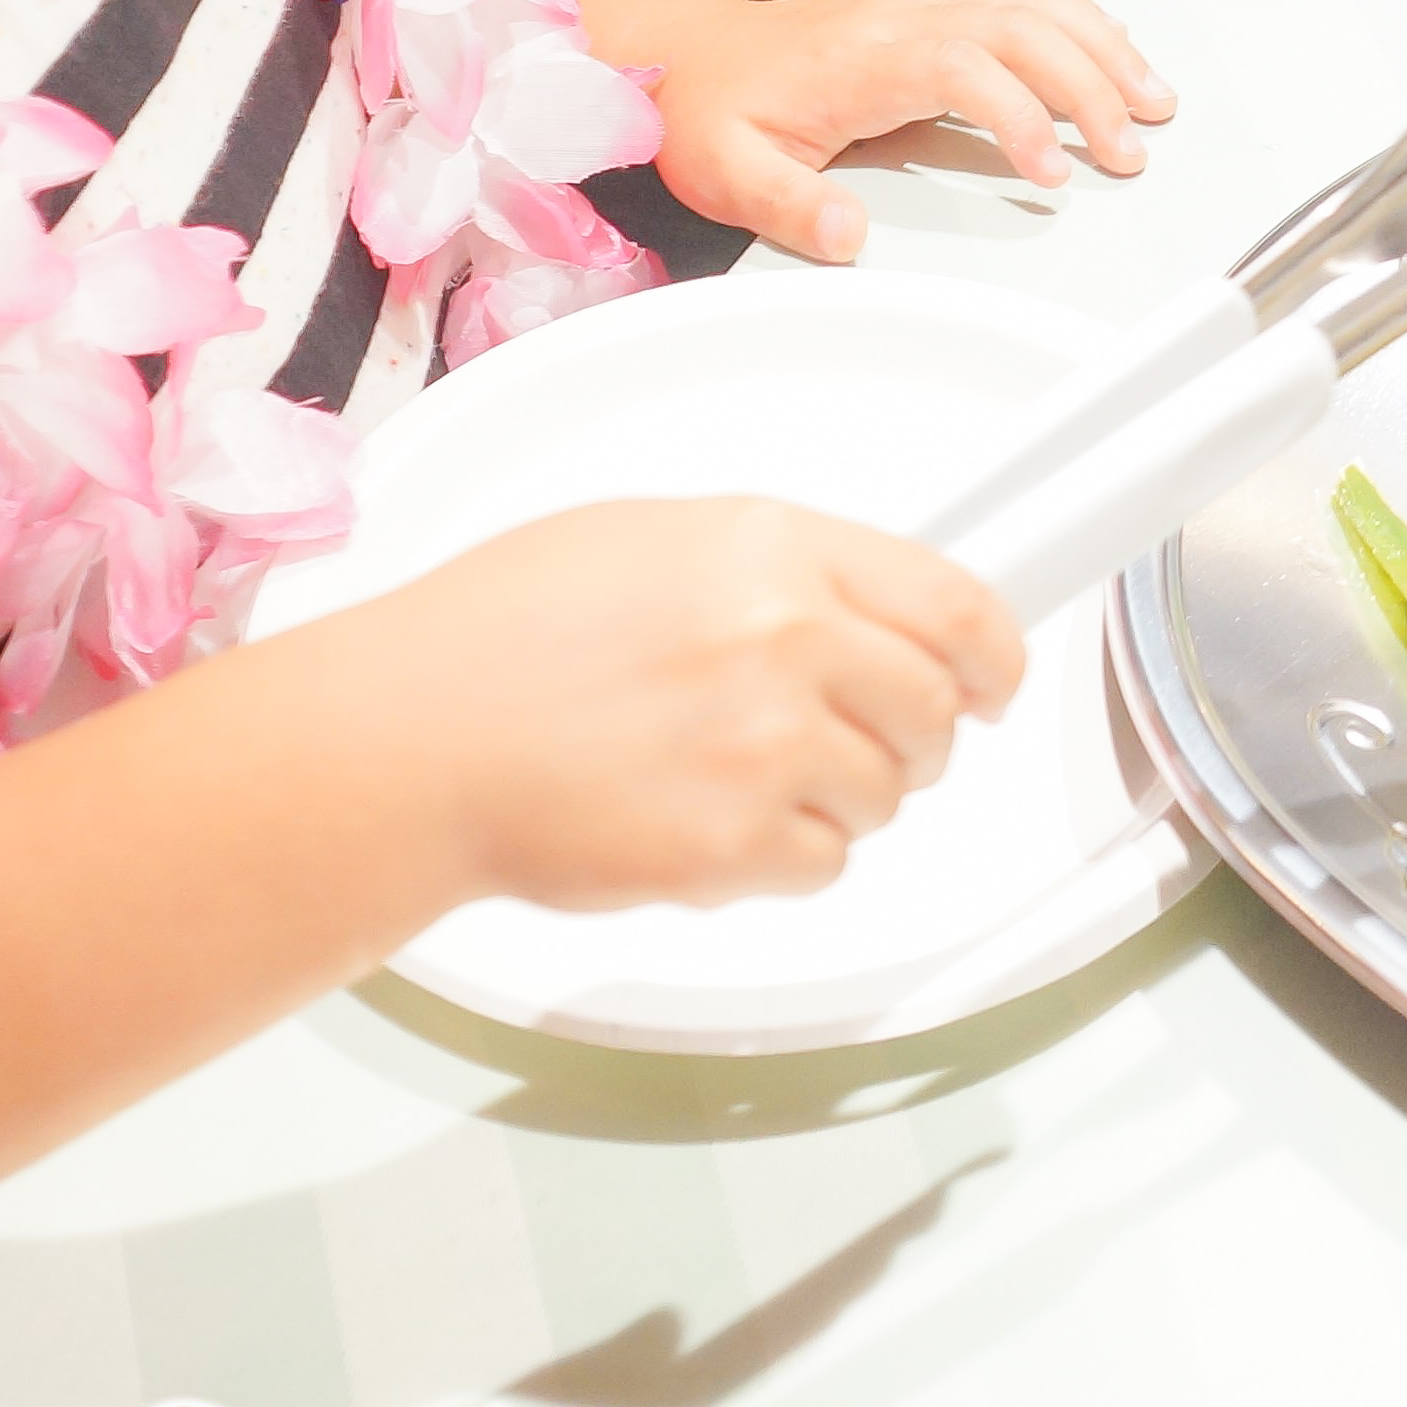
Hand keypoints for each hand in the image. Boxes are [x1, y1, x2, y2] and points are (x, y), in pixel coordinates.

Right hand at [363, 500, 1025, 908]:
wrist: (413, 736)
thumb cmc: (501, 634)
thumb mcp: (653, 541)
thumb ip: (775, 568)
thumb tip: (865, 609)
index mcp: (770, 548)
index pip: (954, 602)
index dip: (992, 652)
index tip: (993, 677)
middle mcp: (783, 639)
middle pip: (936, 712)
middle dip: (912, 736)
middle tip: (854, 739)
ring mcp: (764, 748)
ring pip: (886, 795)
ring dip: (837, 797)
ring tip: (736, 775)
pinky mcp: (733, 848)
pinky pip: (825, 865)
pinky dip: (784, 859)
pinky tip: (709, 822)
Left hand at [646, 0, 1173, 261]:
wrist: (696, 53)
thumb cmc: (719, 110)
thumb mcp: (730, 173)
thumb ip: (788, 206)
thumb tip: (847, 233)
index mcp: (864, 54)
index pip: (966, 65)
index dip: (1020, 113)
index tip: (1053, 172)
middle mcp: (901, 12)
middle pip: (1020, 25)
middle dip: (1090, 83)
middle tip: (1131, 148)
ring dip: (1100, 44)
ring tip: (1150, 97)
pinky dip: (1074, 11)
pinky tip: (1108, 39)